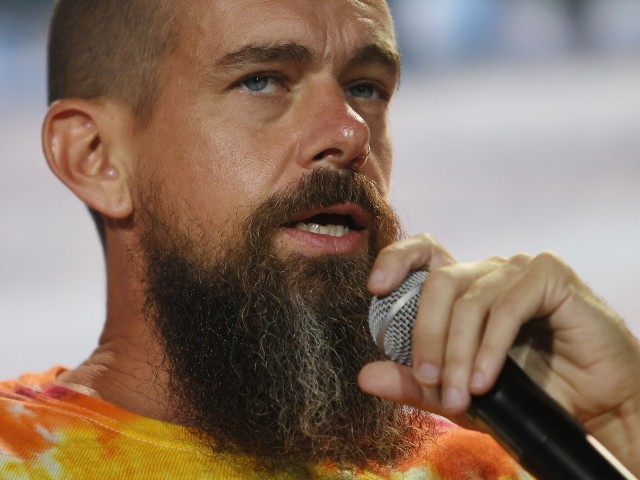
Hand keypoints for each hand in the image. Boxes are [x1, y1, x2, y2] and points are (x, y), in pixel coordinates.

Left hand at [358, 233, 639, 473]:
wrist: (596, 409)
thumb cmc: (527, 395)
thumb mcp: (459, 394)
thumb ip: (414, 384)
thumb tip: (364, 375)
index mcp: (466, 288)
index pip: (425, 254)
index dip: (397, 259)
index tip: (375, 288)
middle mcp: (490, 271)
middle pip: (440, 281)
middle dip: (427, 335)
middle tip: (429, 381)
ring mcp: (520, 270)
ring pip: (471, 298)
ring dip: (458, 351)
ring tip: (459, 395)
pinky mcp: (551, 277)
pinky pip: (507, 306)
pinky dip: (491, 346)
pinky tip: (484, 379)